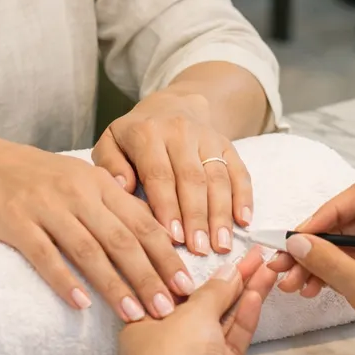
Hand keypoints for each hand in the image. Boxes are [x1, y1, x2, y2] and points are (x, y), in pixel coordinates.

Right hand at [0, 136, 192, 322]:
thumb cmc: (39, 177)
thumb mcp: (82, 179)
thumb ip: (114, 204)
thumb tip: (155, 237)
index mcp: (99, 183)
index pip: (143, 222)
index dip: (167, 255)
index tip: (187, 286)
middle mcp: (78, 194)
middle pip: (122, 239)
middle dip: (149, 276)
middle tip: (170, 309)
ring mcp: (48, 207)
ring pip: (89, 250)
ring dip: (114, 285)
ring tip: (134, 315)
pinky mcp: (18, 222)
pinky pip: (45, 255)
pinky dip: (65, 280)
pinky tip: (81, 304)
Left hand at [92, 90, 252, 255]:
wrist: (171, 105)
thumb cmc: (135, 136)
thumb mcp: (111, 143)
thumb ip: (111, 165)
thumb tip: (123, 188)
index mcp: (147, 133)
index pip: (159, 174)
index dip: (167, 207)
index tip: (172, 237)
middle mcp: (180, 132)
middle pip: (192, 178)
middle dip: (196, 217)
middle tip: (199, 249)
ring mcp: (207, 137)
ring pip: (218, 177)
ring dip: (220, 213)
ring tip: (221, 244)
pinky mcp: (227, 144)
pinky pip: (239, 170)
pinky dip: (243, 196)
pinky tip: (243, 221)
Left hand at [120, 249, 274, 354]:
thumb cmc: (173, 354)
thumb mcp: (192, 312)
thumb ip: (214, 290)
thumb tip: (231, 269)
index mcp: (141, 323)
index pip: (169, 288)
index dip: (196, 268)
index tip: (219, 250)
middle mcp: (162, 342)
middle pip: (199, 304)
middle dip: (228, 280)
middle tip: (256, 255)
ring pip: (219, 321)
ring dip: (242, 295)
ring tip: (267, 267)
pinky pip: (228, 341)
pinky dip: (242, 319)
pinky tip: (258, 294)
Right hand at [269, 183, 354, 354]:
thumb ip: (331, 263)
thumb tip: (296, 241)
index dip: (327, 212)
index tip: (301, 237)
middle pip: (344, 224)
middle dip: (312, 243)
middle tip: (282, 264)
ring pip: (339, 249)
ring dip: (313, 263)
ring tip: (289, 285)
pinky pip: (343, 270)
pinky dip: (324, 277)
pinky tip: (308, 291)